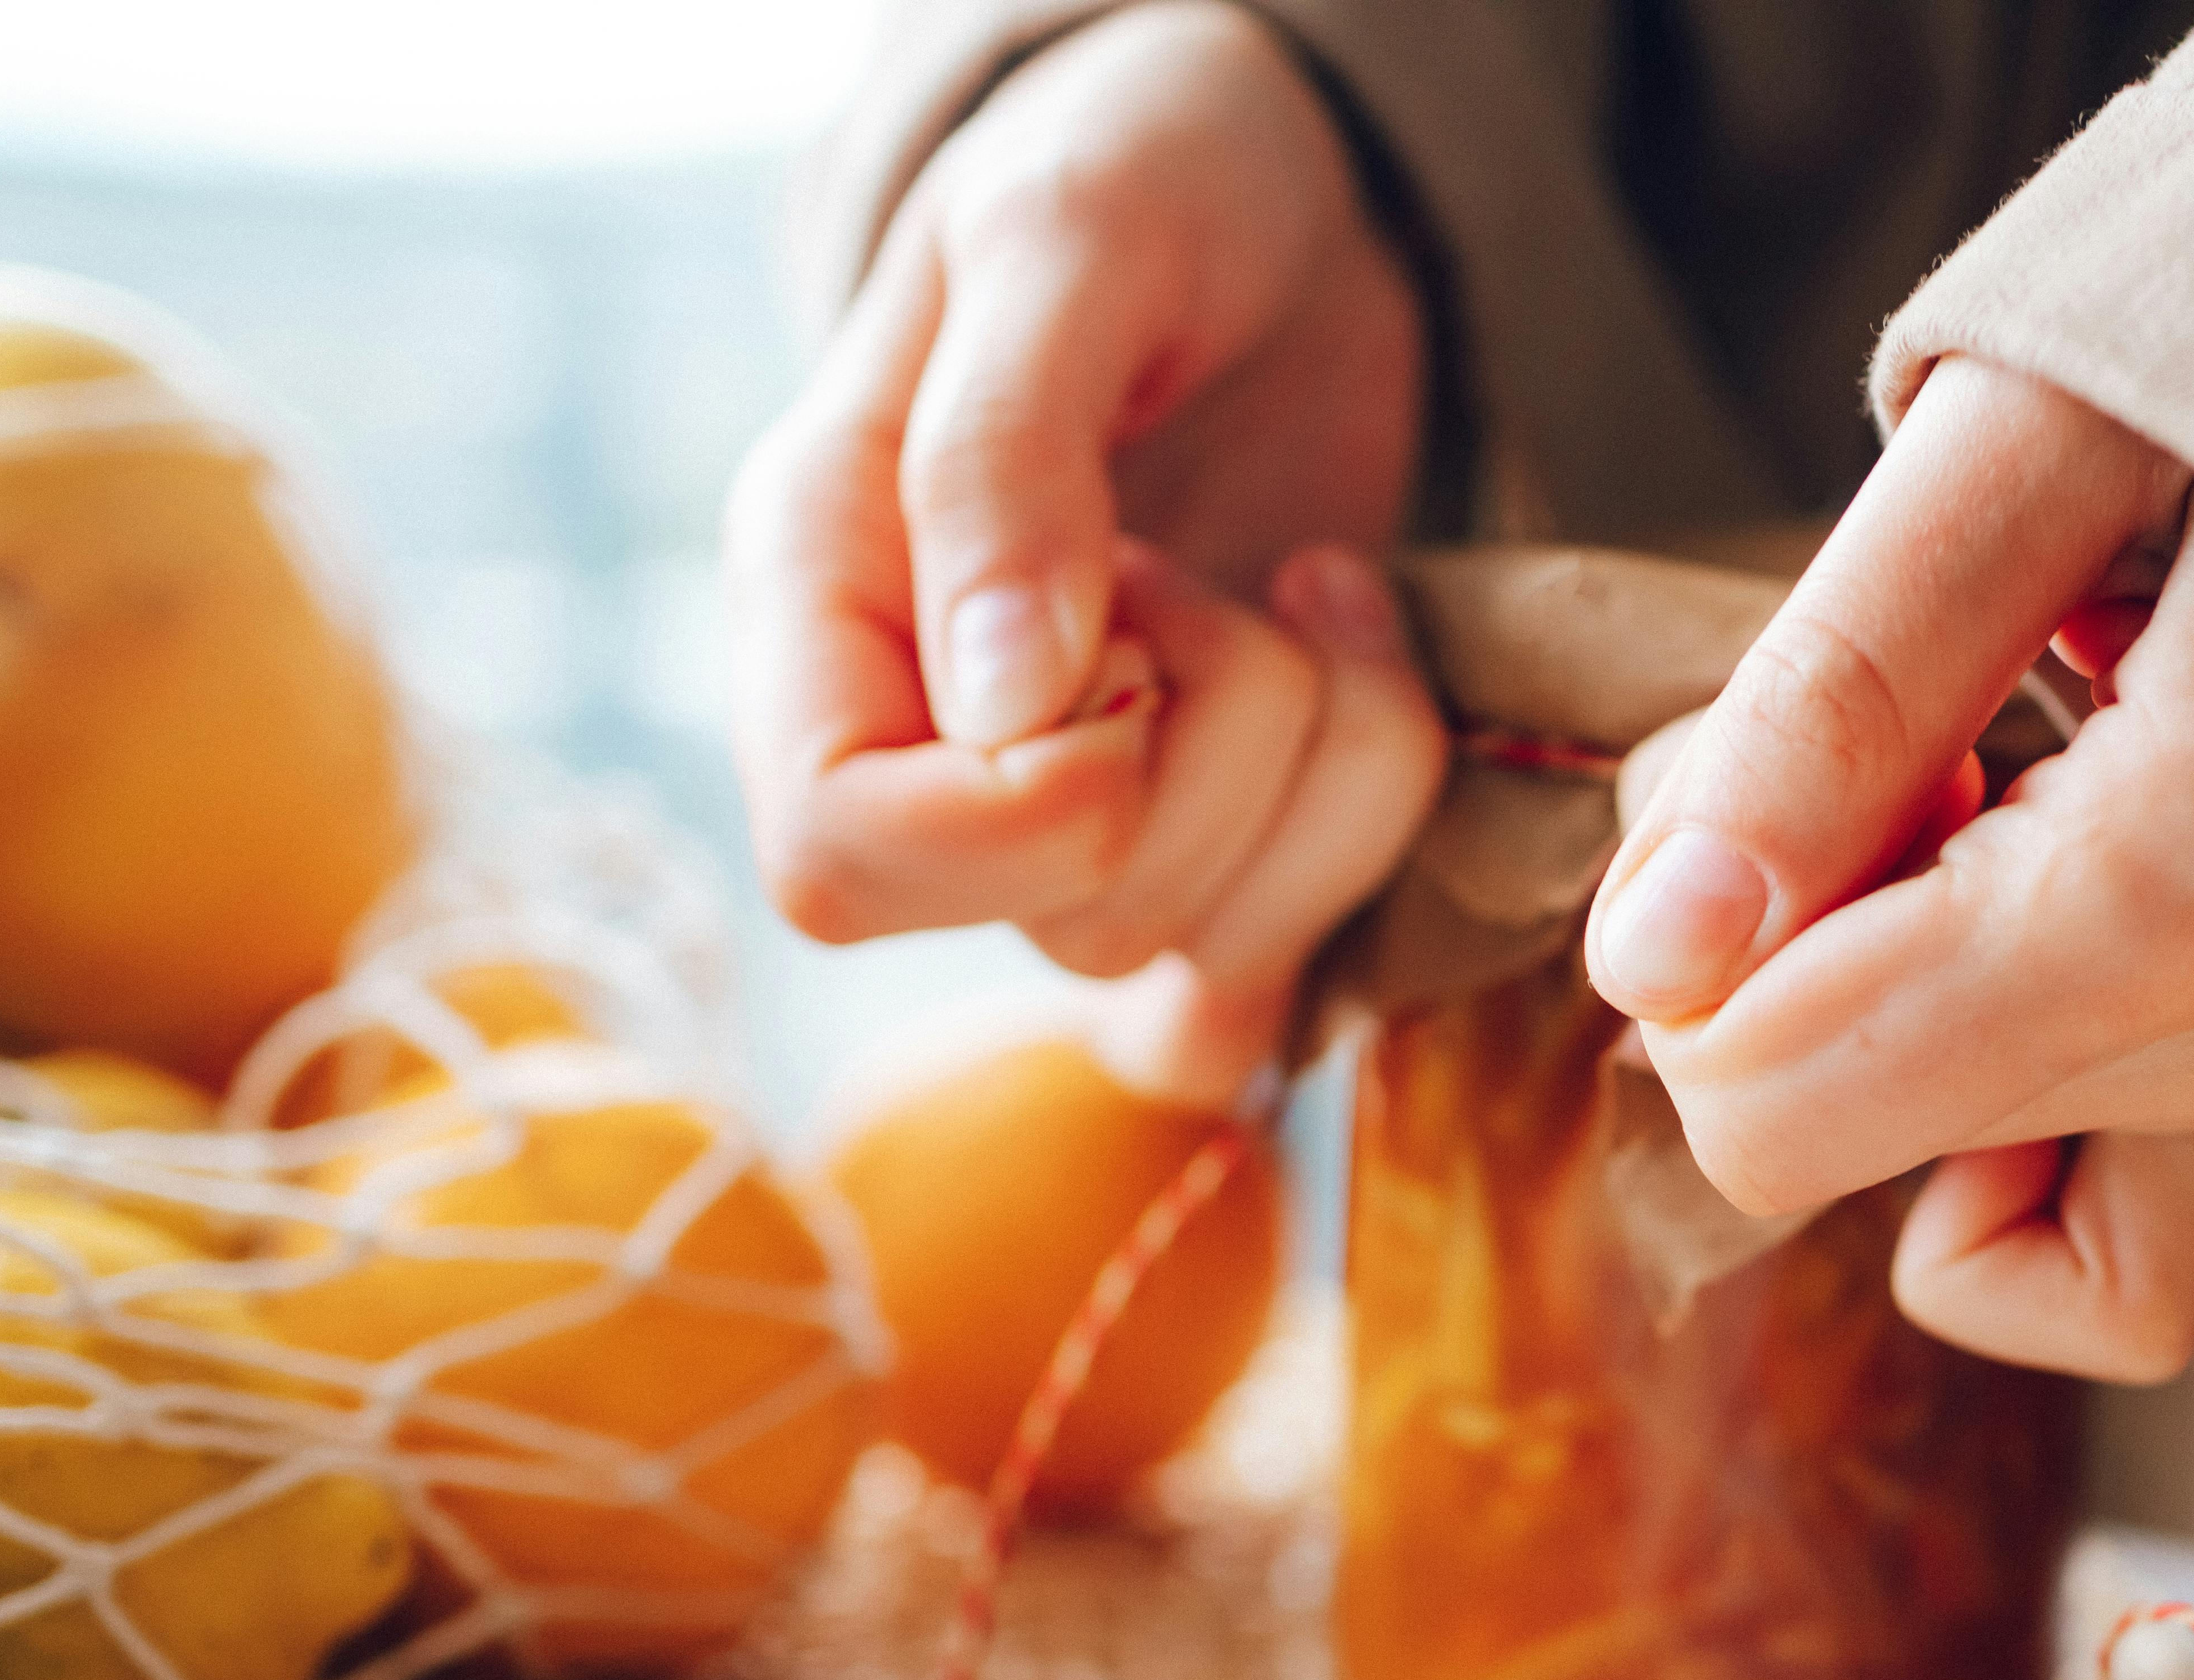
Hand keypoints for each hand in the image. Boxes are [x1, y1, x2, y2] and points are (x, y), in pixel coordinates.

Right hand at [724, 1, 1442, 1095]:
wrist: (1288, 193)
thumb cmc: (1145, 173)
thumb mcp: (1064, 244)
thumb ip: (1002, 460)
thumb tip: (996, 702)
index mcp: (822, 604)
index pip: (837, 860)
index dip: (1016, 816)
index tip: (1135, 640)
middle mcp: (930, 744)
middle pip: (1061, 922)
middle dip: (1215, 753)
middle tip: (1229, 572)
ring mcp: (1082, 814)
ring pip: (1192, 967)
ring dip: (1324, 778)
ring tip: (1317, 589)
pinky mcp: (1222, 842)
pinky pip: (1275, 992)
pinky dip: (1366, 848)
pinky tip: (1371, 678)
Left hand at [1586, 361, 2193, 1381]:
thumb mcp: (2026, 433)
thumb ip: (1828, 705)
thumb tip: (1653, 968)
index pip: (1784, 1107)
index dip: (1695, 943)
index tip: (1775, 756)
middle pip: (1847, 1134)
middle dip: (1789, 947)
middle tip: (1897, 714)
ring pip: (1943, 1175)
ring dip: (1890, 983)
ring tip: (1988, 747)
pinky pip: (2096, 1260)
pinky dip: (1989, 1116)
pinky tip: (2014, 903)